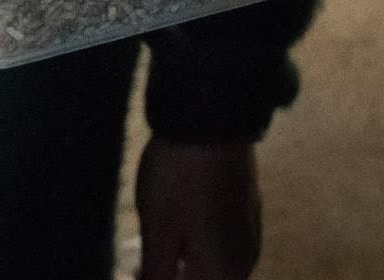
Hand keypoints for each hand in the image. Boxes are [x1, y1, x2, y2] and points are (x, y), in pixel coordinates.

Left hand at [136, 140, 262, 279]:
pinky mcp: (248, 213)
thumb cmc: (178, 179)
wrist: (212, 120)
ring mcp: (249, 236)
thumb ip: (157, 276)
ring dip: (183, 265)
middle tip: (137, 262)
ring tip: (151, 246)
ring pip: (212, 269)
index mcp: (222, 274)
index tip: (134, 270)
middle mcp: (243, 263)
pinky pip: (221, 248)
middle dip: (170, 276)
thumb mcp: (158, 233)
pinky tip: (177, 228)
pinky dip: (196, 248)